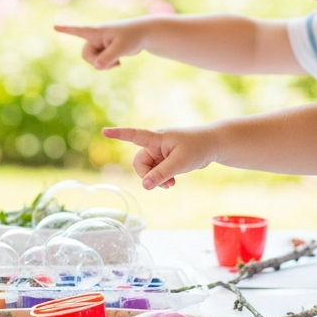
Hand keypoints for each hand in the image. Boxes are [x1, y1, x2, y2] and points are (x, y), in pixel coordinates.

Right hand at [54, 22, 146, 68]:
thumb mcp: (121, 48)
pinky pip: (100, 63)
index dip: (65, 30)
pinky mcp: (105, 51)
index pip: (77, 30)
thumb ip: (108, 58)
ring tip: (118, 61)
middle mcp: (95, 37)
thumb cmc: (133, 37)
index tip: (54, 26)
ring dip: (105, 64)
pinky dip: (109, 65)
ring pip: (93, 61)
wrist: (144, 34)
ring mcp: (100, 44)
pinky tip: (119, 62)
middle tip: (114, 62)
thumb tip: (96, 66)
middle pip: (86, 55)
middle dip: (97, 62)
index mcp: (96, 32)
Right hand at [101, 125, 217, 189]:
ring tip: (172, 184)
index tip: (104, 131)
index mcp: (157, 138)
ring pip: (148, 169)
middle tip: (165, 185)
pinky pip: (156, 171)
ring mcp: (159, 151)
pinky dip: (162, 178)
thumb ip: (161, 174)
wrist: (212, 145)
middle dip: (149, 176)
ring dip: (157, 179)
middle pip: (140, 162)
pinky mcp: (164, 158)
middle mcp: (155, 144)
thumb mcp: (179, 163)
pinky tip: (172, 181)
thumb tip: (145, 185)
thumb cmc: (197, 148)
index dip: (118, 134)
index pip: (134, 135)